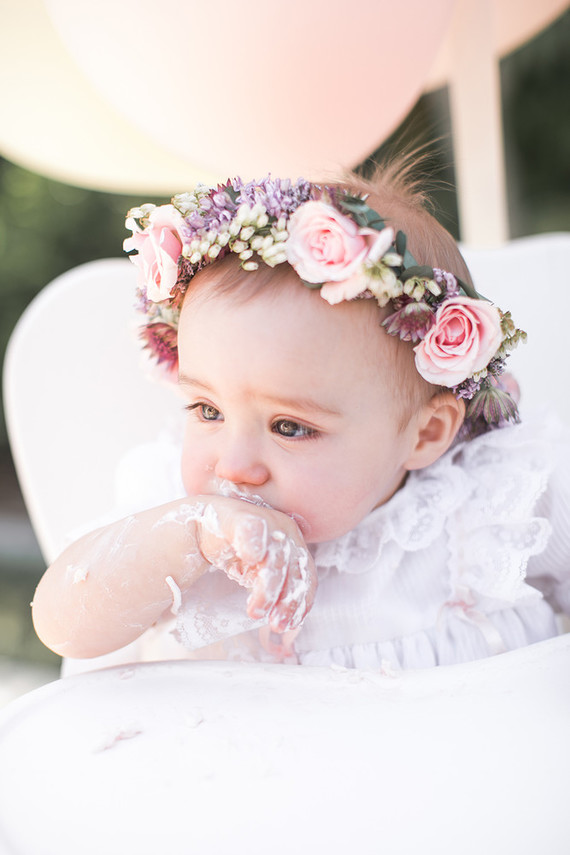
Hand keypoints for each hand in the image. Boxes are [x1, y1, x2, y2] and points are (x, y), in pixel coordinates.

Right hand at [194, 497, 316, 632]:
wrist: (206, 525)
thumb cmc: (237, 550)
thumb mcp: (258, 576)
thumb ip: (272, 591)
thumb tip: (288, 623)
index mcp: (294, 545)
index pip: (305, 576)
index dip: (300, 602)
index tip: (291, 624)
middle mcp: (284, 531)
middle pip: (294, 569)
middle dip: (287, 600)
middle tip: (276, 624)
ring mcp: (264, 521)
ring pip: (274, 557)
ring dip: (267, 587)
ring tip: (255, 611)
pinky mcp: (240, 516)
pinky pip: (252, 529)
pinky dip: (253, 543)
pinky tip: (251, 558)